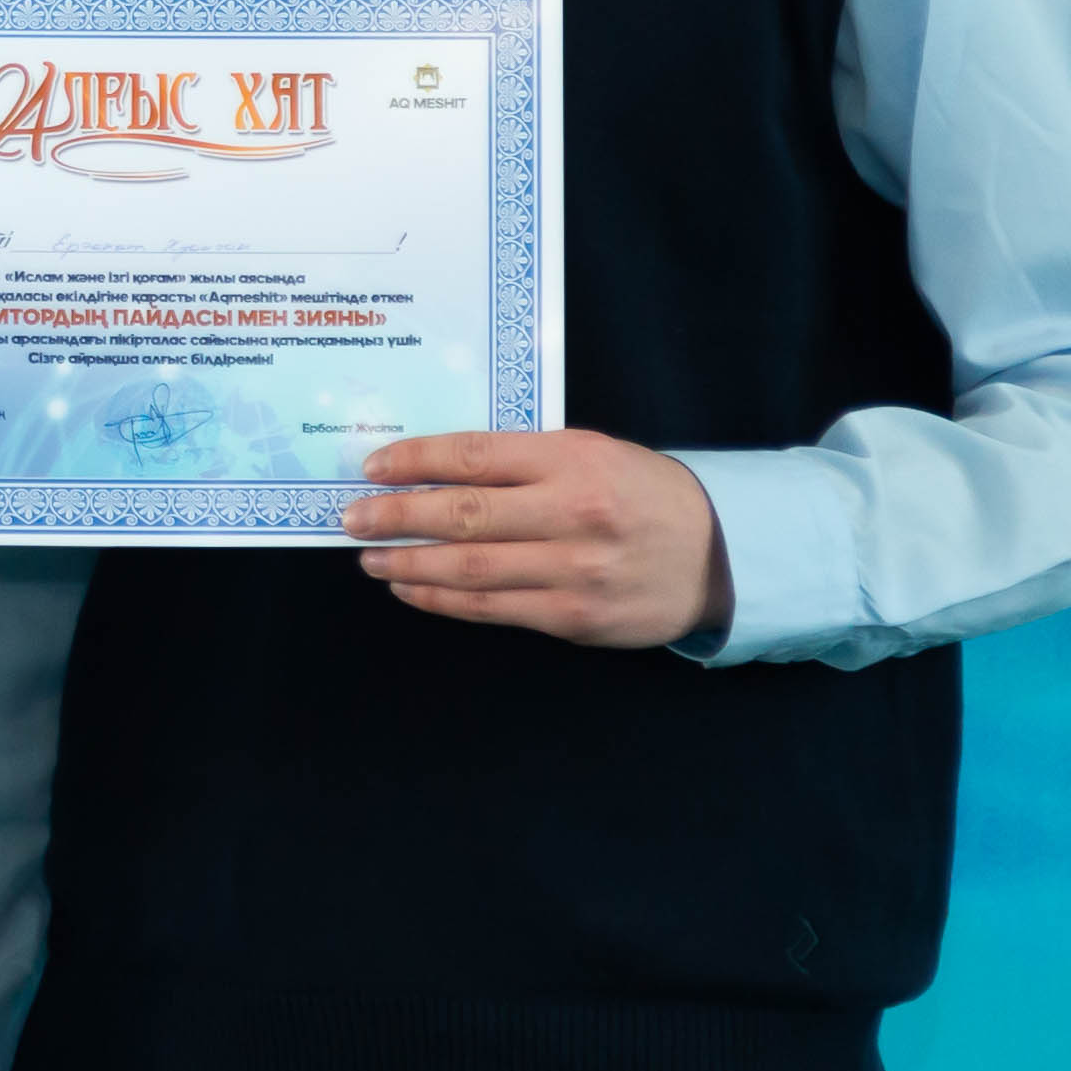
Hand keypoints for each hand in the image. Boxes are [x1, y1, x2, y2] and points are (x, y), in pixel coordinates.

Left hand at [345, 431, 732, 647]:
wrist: (718, 553)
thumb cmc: (642, 493)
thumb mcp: (592, 453)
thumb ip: (523, 459)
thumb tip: (436, 467)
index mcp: (574, 458)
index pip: (475, 456)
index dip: (416, 461)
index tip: (373, 467)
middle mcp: (573, 513)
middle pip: (464, 514)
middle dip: (397, 516)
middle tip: (352, 517)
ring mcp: (574, 570)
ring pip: (471, 568)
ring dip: (410, 562)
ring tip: (370, 556)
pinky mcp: (574, 617)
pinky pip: (493, 608)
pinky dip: (443, 599)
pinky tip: (412, 587)